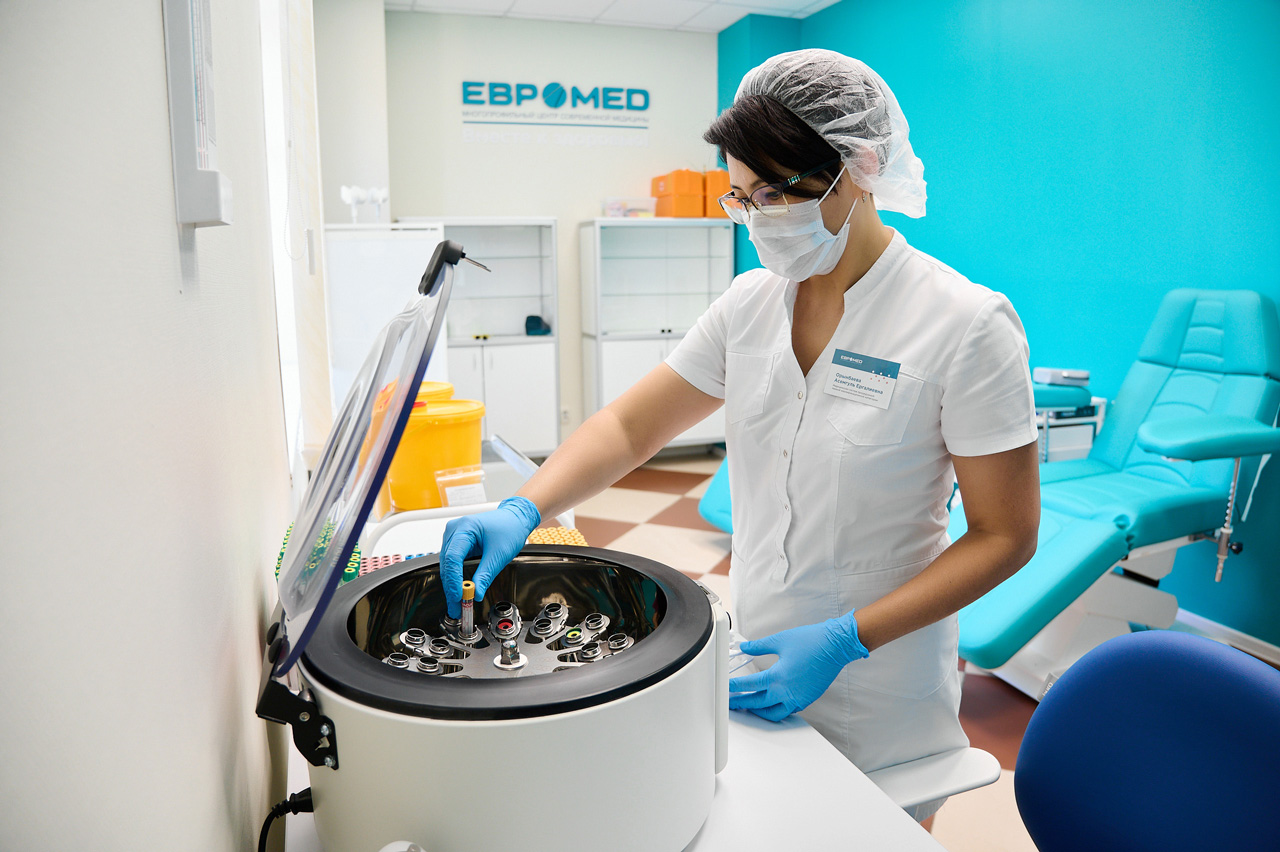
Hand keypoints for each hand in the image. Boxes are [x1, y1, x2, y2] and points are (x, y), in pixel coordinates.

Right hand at [440, 496, 540, 617]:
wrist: (515, 518)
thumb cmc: (509, 528)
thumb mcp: (499, 554)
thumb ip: (486, 575)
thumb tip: (476, 594)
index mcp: (465, 527)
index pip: (453, 557)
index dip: (454, 579)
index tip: (459, 596)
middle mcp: (455, 530)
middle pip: (447, 563)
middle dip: (451, 587)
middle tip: (456, 607)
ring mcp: (454, 536)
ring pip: (447, 565)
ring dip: (451, 584)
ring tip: (457, 603)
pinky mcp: (457, 543)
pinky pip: (452, 563)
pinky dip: (455, 577)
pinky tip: (458, 590)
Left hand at [727, 611, 868, 721]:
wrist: (836, 645)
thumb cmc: (813, 641)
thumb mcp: (780, 640)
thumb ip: (759, 646)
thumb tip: (745, 647)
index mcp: (778, 676)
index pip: (749, 685)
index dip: (733, 688)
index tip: (725, 689)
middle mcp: (787, 691)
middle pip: (757, 703)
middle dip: (741, 704)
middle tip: (731, 704)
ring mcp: (798, 697)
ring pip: (773, 713)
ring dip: (759, 711)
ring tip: (750, 707)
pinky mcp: (807, 698)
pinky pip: (788, 710)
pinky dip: (777, 710)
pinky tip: (772, 704)